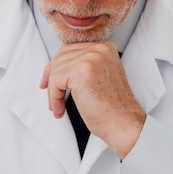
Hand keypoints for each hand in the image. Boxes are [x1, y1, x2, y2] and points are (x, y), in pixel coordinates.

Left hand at [40, 41, 145, 159]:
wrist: (123, 124)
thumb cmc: (113, 110)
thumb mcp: (100, 79)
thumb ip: (84, 69)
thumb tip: (58, 69)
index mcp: (105, 48)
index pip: (71, 49)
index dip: (57, 66)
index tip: (49, 81)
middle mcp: (99, 49)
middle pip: (61, 56)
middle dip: (51, 77)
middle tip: (50, 95)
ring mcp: (91, 58)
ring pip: (57, 70)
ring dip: (53, 92)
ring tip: (58, 108)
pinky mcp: (81, 71)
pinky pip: (56, 81)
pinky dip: (54, 98)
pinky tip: (60, 109)